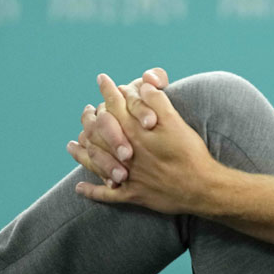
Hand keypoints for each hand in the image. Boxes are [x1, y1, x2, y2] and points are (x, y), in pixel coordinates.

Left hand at [73, 75, 215, 214]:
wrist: (202, 187)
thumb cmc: (190, 154)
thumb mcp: (176, 122)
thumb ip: (157, 102)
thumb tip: (142, 86)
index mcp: (135, 132)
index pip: (115, 106)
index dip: (108, 90)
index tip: (102, 79)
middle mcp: (125, 153)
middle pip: (98, 133)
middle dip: (90, 119)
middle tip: (86, 111)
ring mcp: (126, 175)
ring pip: (96, 161)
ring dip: (81, 152)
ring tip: (72, 145)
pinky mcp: (132, 194)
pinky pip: (105, 194)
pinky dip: (91, 191)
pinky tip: (80, 188)